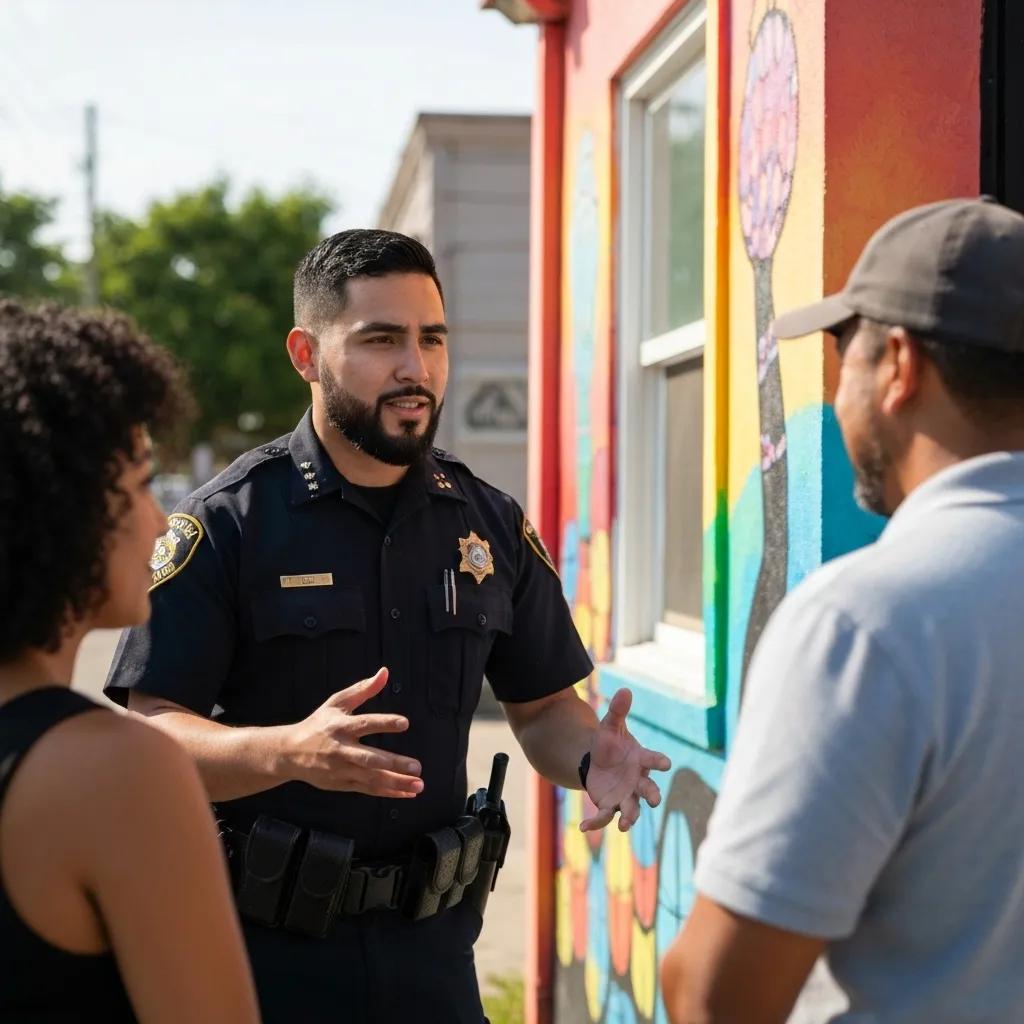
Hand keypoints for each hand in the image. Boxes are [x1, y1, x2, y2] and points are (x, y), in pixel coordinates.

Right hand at [284, 667, 424, 798]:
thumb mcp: (337, 703)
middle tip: (417, 766)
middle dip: (394, 764)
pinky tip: (406, 793)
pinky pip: (368, 790)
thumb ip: (363, 689)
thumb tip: (385, 672)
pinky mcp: (342, 784)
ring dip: (396, 783)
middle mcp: (341, 750)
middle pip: (370, 758)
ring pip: (371, 779)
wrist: (289, 753)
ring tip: (418, 784)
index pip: (365, 724)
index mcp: (340, 726)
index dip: (384, 723)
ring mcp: (342, 770)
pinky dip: (388, 792)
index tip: (405, 723)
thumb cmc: (318, 725)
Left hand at [580, 688, 670, 832]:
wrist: (597, 760)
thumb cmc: (610, 743)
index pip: (653, 759)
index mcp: (640, 759)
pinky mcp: (610, 805)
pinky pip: (604, 816)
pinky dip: (595, 823)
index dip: (659, 761)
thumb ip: (618, 711)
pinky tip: (583, 827)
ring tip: (625, 826)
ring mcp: (625, 795)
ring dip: (630, 818)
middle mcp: (637, 781)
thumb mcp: (610, 725)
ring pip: (632, 809)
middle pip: (648, 789)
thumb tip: (625, 689)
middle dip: (653, 794)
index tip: (666, 764)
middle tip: (655, 800)